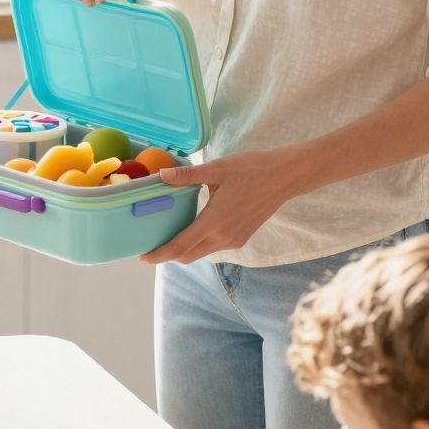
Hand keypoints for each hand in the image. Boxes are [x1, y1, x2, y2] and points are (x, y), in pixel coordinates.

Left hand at [141, 148, 303, 264]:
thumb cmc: (251, 169)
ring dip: (185, 249)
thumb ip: (187, 176)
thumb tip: (162, 175)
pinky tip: (194, 227)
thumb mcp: (217, 169)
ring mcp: (234, 240)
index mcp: (214, 222)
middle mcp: (223, 237)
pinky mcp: (241, 237)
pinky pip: (214, 246)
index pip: (180, 247)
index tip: (143, 258)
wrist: (285, 177)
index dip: (159, 255)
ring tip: (170, 234)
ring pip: (202, 252)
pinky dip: (200, 243)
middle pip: (188, 256)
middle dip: (168, 254)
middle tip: (152, 244)